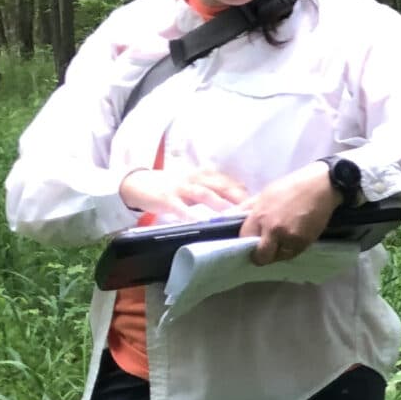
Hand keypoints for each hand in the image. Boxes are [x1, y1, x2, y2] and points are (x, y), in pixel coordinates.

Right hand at [122, 165, 250, 219]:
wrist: (138, 182)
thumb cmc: (173, 186)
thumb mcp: (196, 185)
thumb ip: (216, 192)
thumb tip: (242, 206)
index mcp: (206, 175)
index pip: (231, 183)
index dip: (246, 194)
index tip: (261, 207)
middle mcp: (197, 178)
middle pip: (223, 187)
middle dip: (239, 199)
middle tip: (255, 214)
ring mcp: (182, 188)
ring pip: (205, 194)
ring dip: (220, 205)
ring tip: (233, 218)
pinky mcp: (167, 199)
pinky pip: (181, 208)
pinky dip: (192, 215)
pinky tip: (201, 224)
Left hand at [240, 163, 342, 264]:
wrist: (321, 186)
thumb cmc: (291, 187)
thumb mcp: (265, 194)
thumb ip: (248, 208)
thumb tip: (229, 216)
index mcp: (259, 216)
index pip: (244, 239)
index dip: (247, 242)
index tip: (252, 242)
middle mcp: (273, 230)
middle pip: (261, 256)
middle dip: (261, 256)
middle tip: (265, 251)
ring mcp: (289, 238)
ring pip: (278, 257)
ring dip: (278, 253)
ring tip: (283, 241)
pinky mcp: (304, 242)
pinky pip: (292, 254)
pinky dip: (291, 250)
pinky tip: (294, 239)